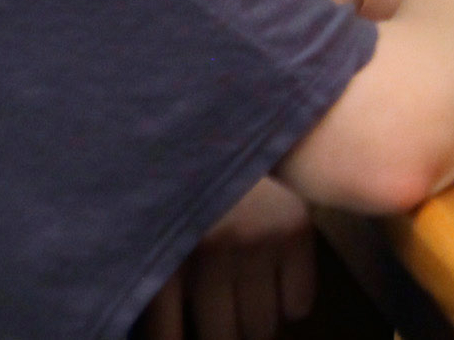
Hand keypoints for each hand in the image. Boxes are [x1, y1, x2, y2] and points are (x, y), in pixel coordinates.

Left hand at [138, 176, 313, 339]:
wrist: (229, 134)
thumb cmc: (182, 198)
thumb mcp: (155, 245)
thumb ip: (159, 293)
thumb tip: (174, 335)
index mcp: (164, 257)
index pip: (167, 337)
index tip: (187, 332)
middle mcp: (211, 253)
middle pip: (223, 337)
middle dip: (224, 334)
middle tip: (224, 319)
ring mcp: (258, 241)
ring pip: (263, 326)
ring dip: (255, 325)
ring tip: (248, 308)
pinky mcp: (295, 231)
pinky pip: (299, 304)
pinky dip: (290, 306)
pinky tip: (276, 286)